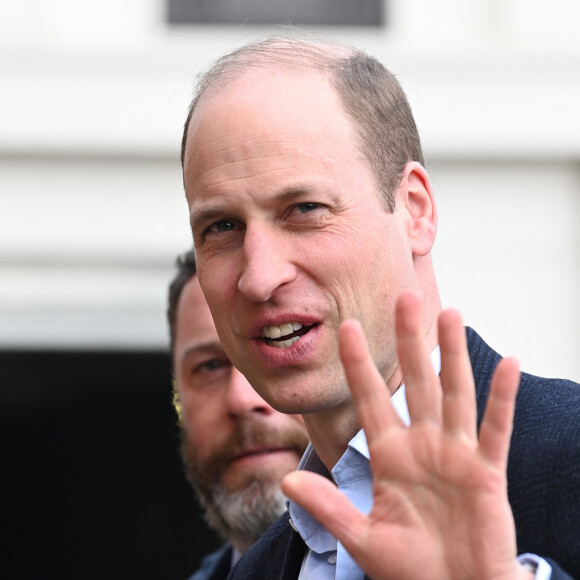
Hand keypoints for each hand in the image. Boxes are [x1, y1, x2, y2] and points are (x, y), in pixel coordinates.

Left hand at [282, 291, 530, 579]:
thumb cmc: (409, 569)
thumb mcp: (362, 538)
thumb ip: (329, 508)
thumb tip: (285, 484)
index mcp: (389, 457)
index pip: (370, 399)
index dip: (359, 364)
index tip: (348, 328)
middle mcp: (422, 446)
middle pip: (414, 382)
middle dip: (408, 340)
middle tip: (403, 296)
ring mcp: (455, 455)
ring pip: (454, 393)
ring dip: (452, 354)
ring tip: (449, 313)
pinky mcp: (486, 472)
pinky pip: (496, 429)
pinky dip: (501, 398)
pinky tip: (507, 363)